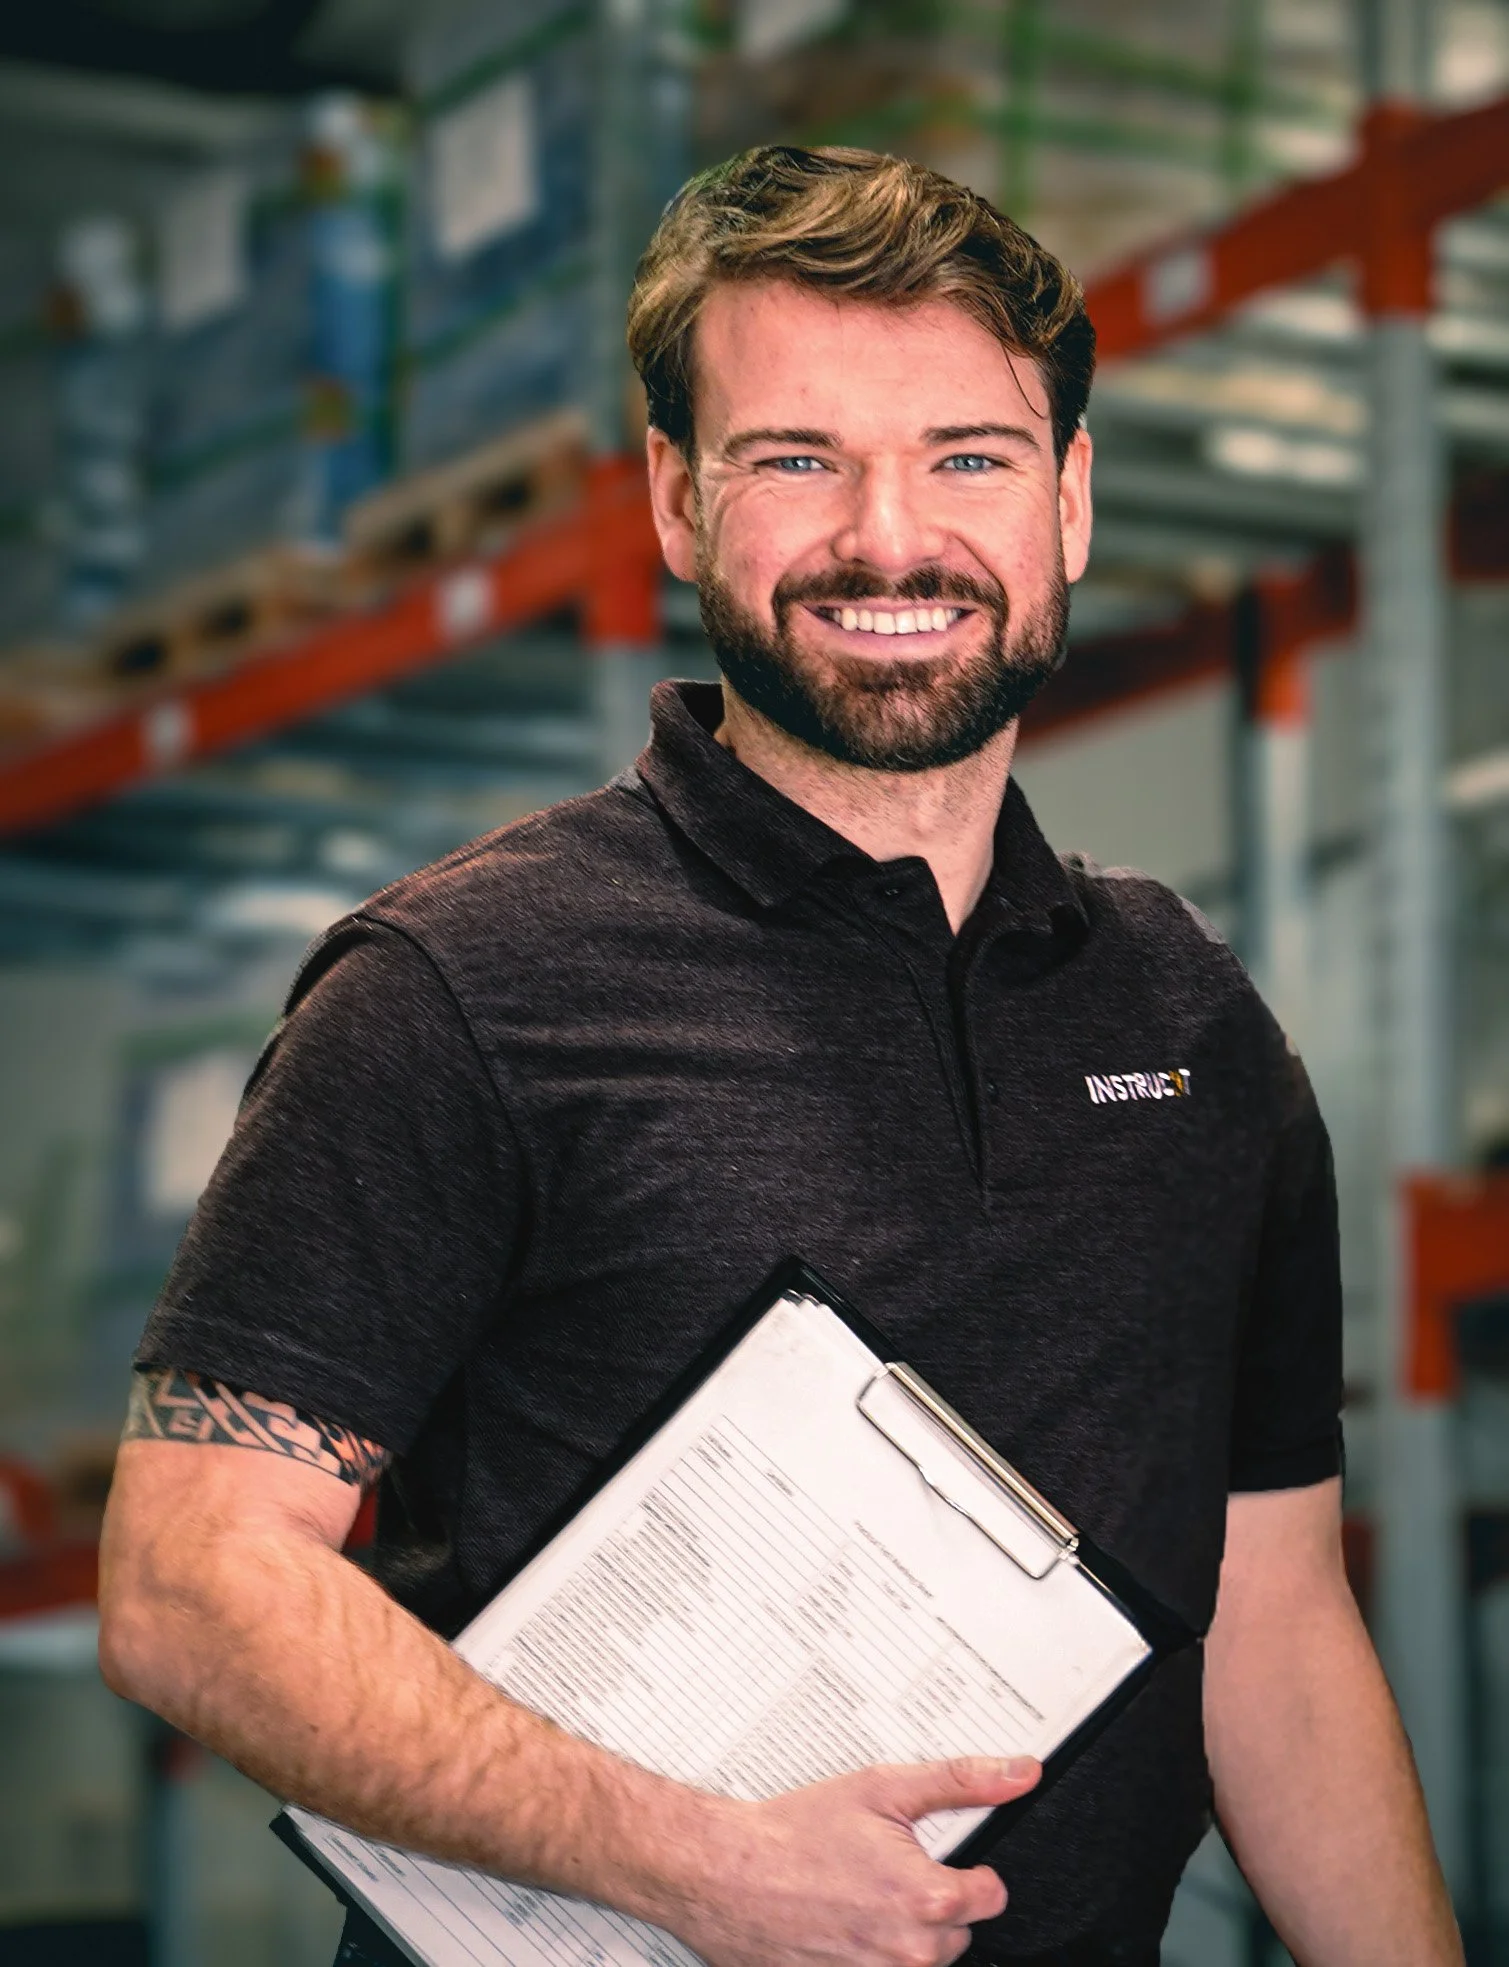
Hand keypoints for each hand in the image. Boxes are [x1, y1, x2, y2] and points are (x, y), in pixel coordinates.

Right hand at [665, 1755, 1039, 1966]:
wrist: (725, 1874)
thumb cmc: (794, 1833)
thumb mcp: (882, 1787)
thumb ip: (962, 1780)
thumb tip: (1020, 1774)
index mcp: (928, 1897)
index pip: (993, 1896)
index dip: (969, 1870)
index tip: (940, 1857)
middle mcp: (909, 1951)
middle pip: (956, 1931)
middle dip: (931, 1900)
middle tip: (884, 1868)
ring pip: (919, 1958)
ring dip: (901, 1930)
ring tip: (856, 1893)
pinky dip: (868, 1952)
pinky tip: (841, 1923)